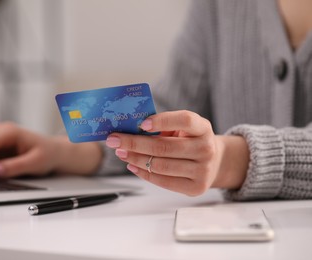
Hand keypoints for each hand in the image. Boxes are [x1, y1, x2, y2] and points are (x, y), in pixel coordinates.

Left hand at [106, 110, 248, 195]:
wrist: (214, 162)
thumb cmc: (190, 140)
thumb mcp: (183, 128)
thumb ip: (163, 126)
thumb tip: (131, 129)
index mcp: (203, 128)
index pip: (185, 120)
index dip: (162, 121)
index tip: (141, 123)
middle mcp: (206, 149)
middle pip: (164, 146)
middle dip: (134, 143)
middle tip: (114, 139)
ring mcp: (202, 170)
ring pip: (160, 165)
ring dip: (135, 158)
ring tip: (120, 153)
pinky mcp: (195, 187)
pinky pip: (163, 181)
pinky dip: (143, 173)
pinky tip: (132, 165)